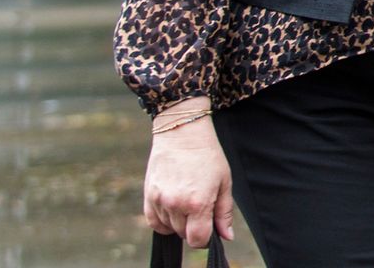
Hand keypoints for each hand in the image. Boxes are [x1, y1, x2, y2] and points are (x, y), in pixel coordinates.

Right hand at [142, 99, 234, 245]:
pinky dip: (163, 221)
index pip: (197, 239)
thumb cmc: (208, 156)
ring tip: (188, 200)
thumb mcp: (224, 182)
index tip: (210, 229)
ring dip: (179, 222)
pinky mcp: (148, 195)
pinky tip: (173, 209)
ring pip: (169, 228)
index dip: (206, 239)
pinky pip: (153, 222)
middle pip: (184, 234)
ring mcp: (159, 200)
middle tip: (201, 206)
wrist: (183, 133)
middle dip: (194, 226)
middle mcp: (176, 204)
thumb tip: (226, 237)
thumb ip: (224, 212)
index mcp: (198, 203)